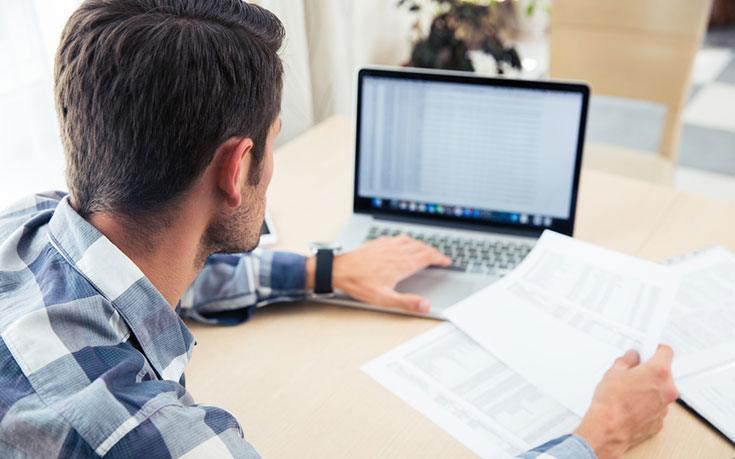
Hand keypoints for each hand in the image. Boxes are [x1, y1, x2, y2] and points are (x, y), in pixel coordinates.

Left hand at [307, 235, 450, 312]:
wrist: (340, 270)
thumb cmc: (360, 284)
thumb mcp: (385, 298)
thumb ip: (407, 302)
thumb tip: (425, 306)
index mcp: (401, 264)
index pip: (427, 257)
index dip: (439, 258)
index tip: (446, 261)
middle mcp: (396, 251)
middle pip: (421, 247)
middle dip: (432, 251)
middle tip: (438, 256)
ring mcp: (387, 245)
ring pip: (409, 240)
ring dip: (420, 244)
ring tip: (424, 249)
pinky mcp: (377, 243)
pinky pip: (396, 238)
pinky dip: (405, 240)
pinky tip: (401, 244)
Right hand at [574, 345, 678, 458]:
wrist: (608, 429)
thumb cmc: (611, 403)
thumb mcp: (614, 372)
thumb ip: (627, 361)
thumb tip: (632, 358)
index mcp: (658, 372)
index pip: (666, 352)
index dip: (655, 349)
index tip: (649, 350)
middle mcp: (667, 389)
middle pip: (663, 373)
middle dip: (649, 371)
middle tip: (632, 372)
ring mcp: (665, 406)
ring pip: (659, 390)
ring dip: (648, 388)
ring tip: (628, 392)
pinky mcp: (660, 420)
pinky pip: (656, 406)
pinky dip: (646, 404)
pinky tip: (630, 404)